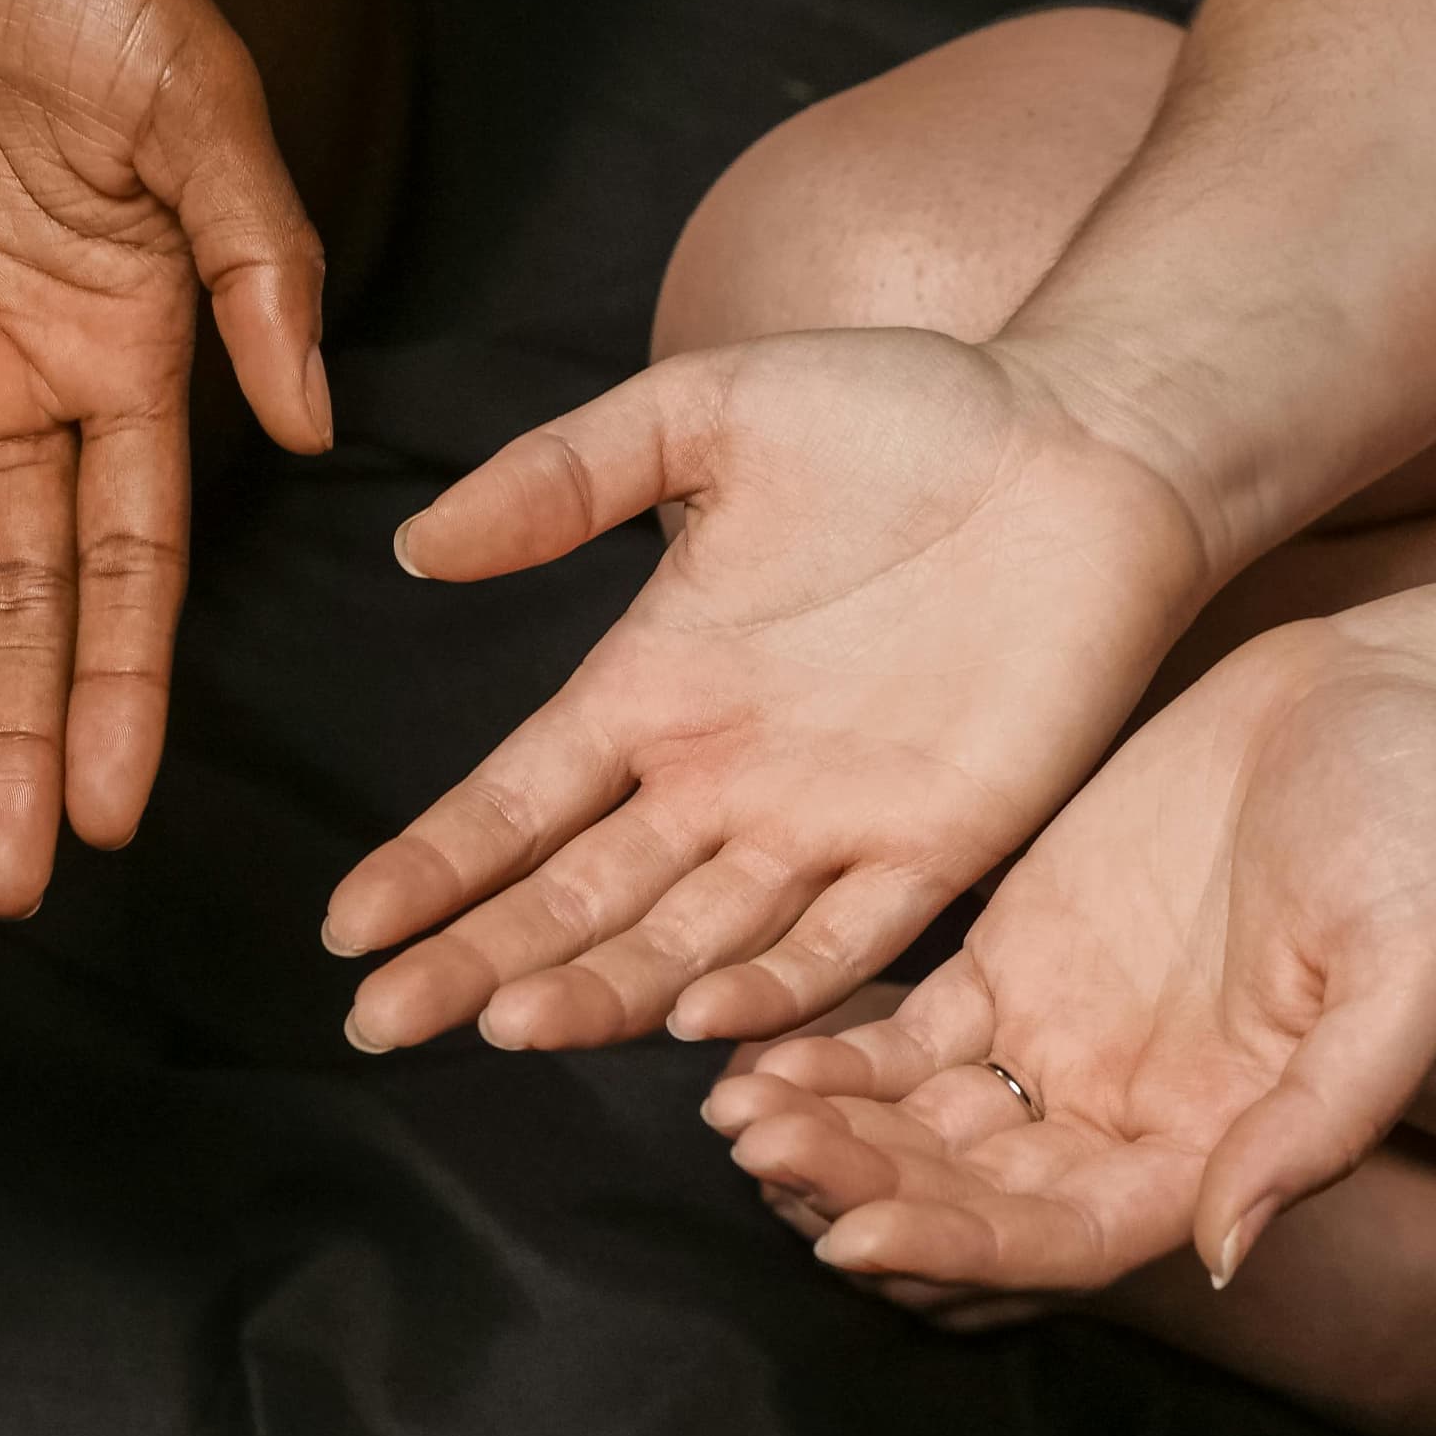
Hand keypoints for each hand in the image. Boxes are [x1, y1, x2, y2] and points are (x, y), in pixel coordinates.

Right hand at [325, 328, 1216, 1049]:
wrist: (1090, 435)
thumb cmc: (902, 408)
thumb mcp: (702, 412)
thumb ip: (561, 477)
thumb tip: (416, 543)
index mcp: (652, 686)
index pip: (513, 803)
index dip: (430, 867)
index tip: (346, 930)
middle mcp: (721, 779)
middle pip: (574, 898)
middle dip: (472, 962)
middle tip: (381, 1027)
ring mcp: (826, 822)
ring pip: (685, 938)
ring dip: (596, 988)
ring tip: (503, 1025)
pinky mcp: (943, 842)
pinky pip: (846, 942)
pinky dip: (771, 988)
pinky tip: (690, 1026)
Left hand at [698, 622, 1435, 1291]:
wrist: (1397, 702)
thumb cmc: (1434, 836)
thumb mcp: (1417, 971)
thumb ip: (1324, 1116)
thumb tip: (1223, 1247)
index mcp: (1221, 1145)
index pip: (1065, 1236)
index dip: (959, 1248)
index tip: (854, 1235)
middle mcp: (1128, 1114)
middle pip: (969, 1192)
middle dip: (861, 1185)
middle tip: (757, 1153)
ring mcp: (1065, 1038)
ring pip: (921, 1123)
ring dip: (829, 1131)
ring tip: (732, 1115)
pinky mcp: (1016, 956)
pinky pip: (904, 1032)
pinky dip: (831, 1051)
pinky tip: (750, 1049)